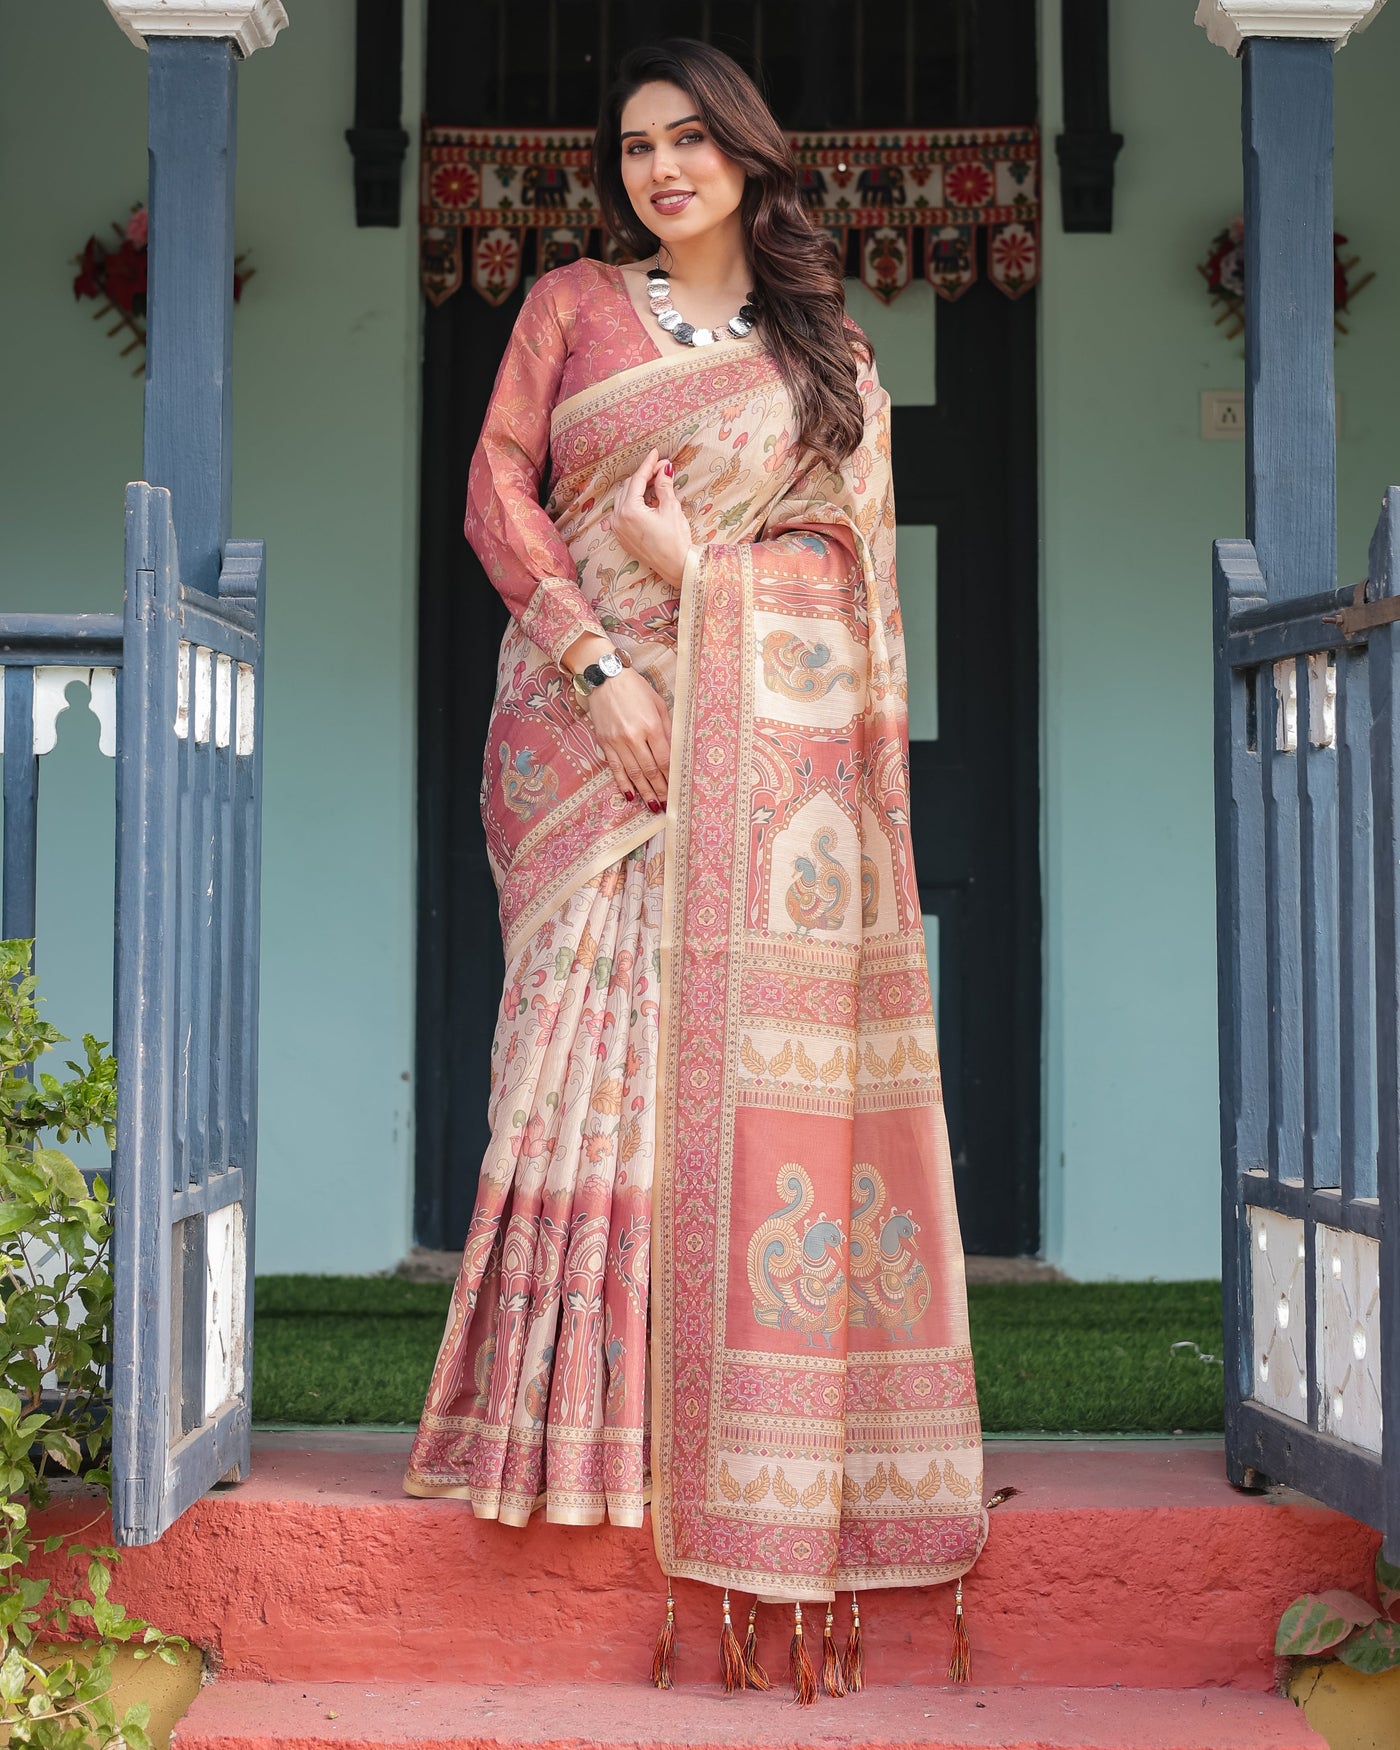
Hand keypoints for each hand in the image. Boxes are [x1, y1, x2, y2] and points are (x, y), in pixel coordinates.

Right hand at [586, 667, 671, 810]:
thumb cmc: (635, 688)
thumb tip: (675, 752)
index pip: (664, 759)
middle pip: (649, 770)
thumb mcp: (658, 703)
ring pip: (633, 773)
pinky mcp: (604, 742)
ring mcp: (617, 741)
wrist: (605, 677)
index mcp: (650, 726)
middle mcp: (633, 736)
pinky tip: (630, 795)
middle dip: (659, 789)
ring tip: (652, 806)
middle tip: (667, 805)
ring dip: (644, 792)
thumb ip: (667, 728)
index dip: (670, 777)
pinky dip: (623, 783)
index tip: (677, 789)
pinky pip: (615, 768)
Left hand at [612, 449, 692, 584]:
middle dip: (645, 476)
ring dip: (637, 488)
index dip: (648, 464)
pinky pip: (622, 511)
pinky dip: (632, 501)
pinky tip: (646, 498)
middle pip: (629, 487)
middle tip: (662, 468)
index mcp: (630, 510)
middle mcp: (618, 519)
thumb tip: (664, 469)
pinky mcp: (621, 536)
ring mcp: (617, 528)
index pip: (638, 479)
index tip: (655, 453)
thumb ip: (664, 486)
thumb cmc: (675, 540)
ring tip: (656, 482)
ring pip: (623, 498)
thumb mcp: (671, 509)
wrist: (676, 567)